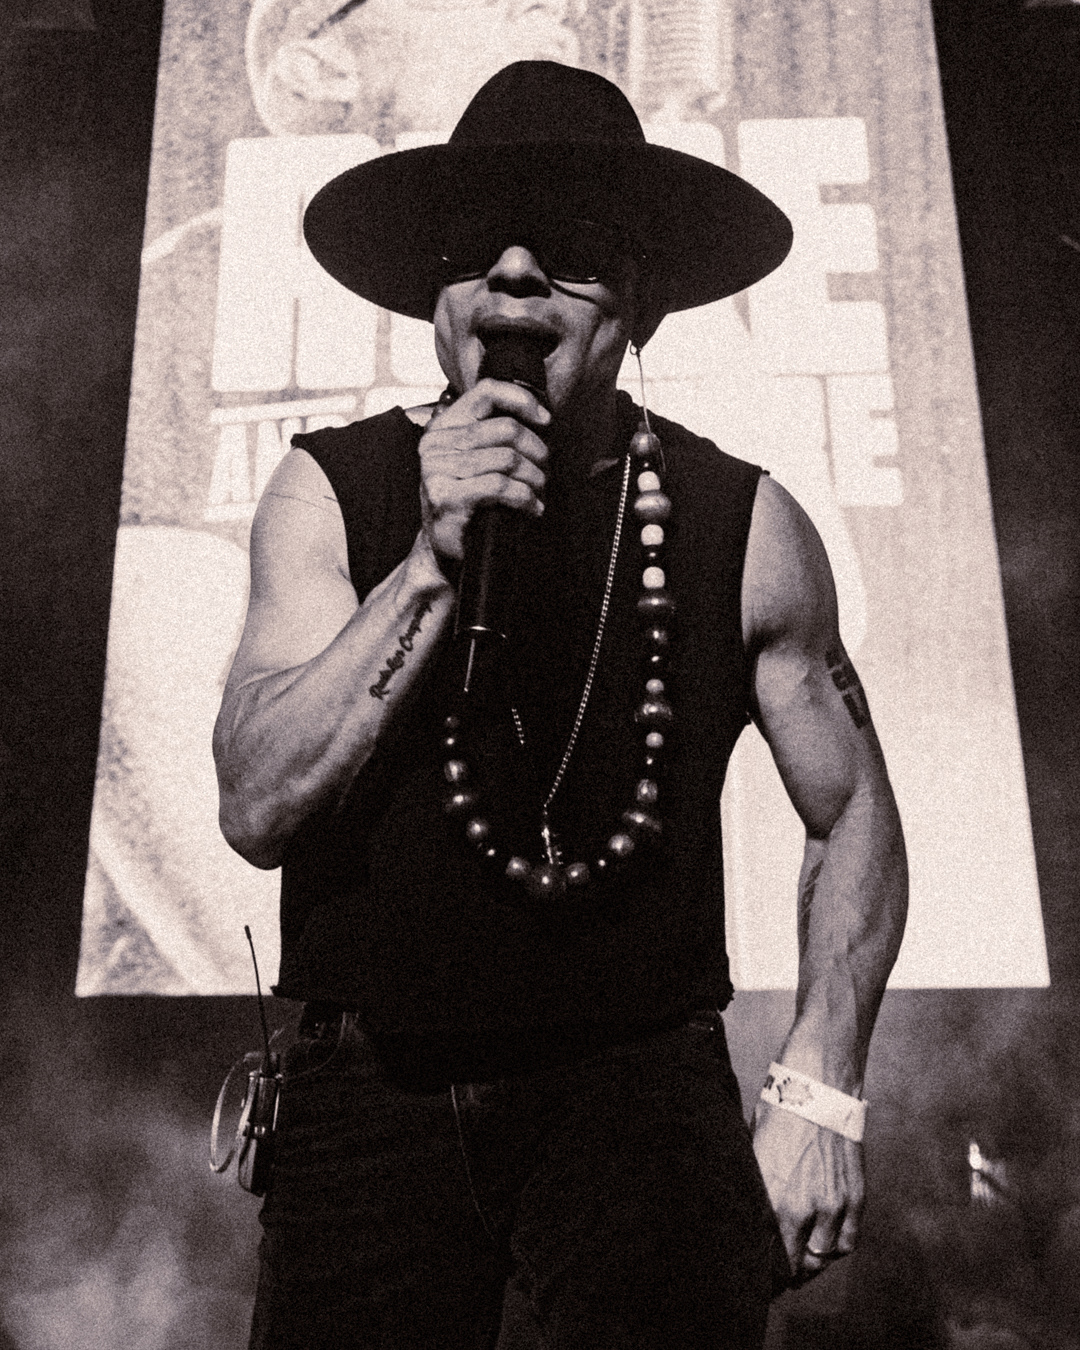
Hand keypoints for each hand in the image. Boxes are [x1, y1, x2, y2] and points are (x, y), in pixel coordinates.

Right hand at [418, 379, 550, 562]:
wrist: (443, 547)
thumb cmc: (467, 502)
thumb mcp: (476, 461)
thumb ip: (494, 435)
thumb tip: (541, 418)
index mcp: (444, 426)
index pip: (487, 392)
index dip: (522, 400)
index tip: (545, 420)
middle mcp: (436, 444)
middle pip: (505, 429)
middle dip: (536, 450)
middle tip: (546, 471)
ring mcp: (437, 470)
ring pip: (507, 459)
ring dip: (534, 477)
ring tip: (540, 491)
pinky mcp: (446, 497)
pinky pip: (499, 486)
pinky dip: (524, 497)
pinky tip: (532, 508)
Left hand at [751, 1100, 863, 1286]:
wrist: (818, 1088)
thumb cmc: (778, 1113)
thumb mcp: (754, 1151)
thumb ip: (757, 1187)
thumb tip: (750, 1210)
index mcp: (771, 1199)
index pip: (767, 1257)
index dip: (763, 1273)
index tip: (760, 1278)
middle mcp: (803, 1209)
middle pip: (795, 1266)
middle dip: (786, 1275)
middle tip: (780, 1277)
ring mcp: (833, 1205)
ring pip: (823, 1257)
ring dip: (812, 1262)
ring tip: (802, 1261)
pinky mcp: (856, 1197)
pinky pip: (848, 1241)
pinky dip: (837, 1248)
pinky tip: (826, 1245)